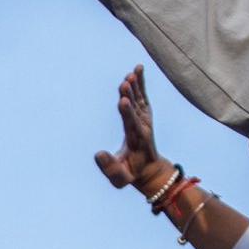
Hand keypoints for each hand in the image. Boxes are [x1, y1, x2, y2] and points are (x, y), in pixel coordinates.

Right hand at [93, 65, 175, 196]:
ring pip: (139, 100)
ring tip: (131, 74)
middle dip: (131, 95)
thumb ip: (110, 168)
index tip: (124, 100)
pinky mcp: (144, 115)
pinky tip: (137, 70)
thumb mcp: (120, 179)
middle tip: (126, 82)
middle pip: (136, 109)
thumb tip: (97, 153)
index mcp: (136, 141)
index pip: (132, 124)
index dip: (128, 113)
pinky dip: (140, 84)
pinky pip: (142, 97)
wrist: (150, 170)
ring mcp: (145, 120)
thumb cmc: (131, 175)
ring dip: (135, 87)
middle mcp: (142, 127)